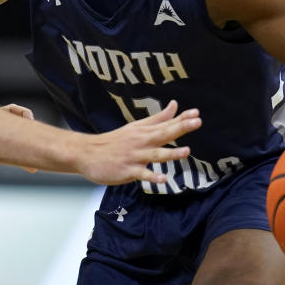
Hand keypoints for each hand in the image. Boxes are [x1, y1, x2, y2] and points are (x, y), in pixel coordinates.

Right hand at [75, 102, 200, 184]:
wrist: (87, 153)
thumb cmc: (114, 141)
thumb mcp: (136, 127)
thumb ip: (158, 118)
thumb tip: (175, 105)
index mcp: (144, 131)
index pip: (166, 123)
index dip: (182, 118)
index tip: (197, 113)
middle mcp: (141, 141)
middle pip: (164, 134)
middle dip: (180, 128)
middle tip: (197, 122)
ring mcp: (135, 156)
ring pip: (156, 154)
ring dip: (171, 153)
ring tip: (186, 151)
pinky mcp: (128, 170)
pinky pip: (142, 174)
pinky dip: (153, 177)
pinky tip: (163, 179)